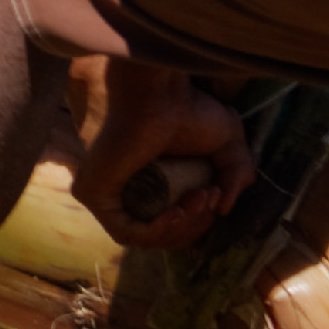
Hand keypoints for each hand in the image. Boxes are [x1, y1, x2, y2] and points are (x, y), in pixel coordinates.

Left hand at [65, 55, 252, 248]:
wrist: (161, 91)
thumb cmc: (188, 109)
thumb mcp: (228, 146)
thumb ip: (236, 176)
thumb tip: (224, 210)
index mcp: (152, 185)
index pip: (175, 227)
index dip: (200, 222)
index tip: (215, 195)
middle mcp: (126, 192)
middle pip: (164, 236)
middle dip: (195, 224)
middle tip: (208, 195)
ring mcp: (107, 194)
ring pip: (147, 237)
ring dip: (182, 227)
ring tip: (199, 197)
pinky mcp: (92, 193)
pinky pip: (126, 231)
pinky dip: (156, 230)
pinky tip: (177, 212)